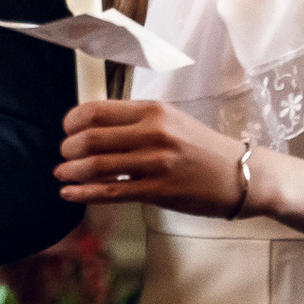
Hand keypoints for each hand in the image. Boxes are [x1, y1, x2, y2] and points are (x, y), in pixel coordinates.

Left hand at [57, 99, 253, 217]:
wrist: (241, 174)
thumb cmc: (202, 147)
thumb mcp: (170, 120)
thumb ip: (135, 121)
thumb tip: (93, 127)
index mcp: (152, 110)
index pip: (96, 110)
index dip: (72, 121)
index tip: (67, 130)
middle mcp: (153, 132)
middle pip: (91, 138)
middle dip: (68, 149)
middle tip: (63, 155)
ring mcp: (155, 163)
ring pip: (97, 166)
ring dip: (71, 172)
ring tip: (62, 175)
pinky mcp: (159, 191)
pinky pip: (112, 192)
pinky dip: (84, 193)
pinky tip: (70, 194)